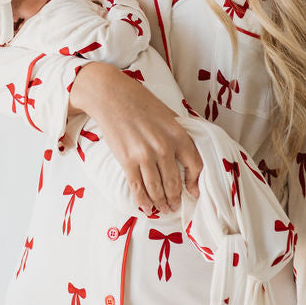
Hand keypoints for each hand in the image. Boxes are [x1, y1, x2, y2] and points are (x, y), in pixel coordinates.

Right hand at [70, 65, 202, 215]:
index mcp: (178, 134)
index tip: (193, 192)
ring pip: (156, 189)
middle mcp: (164, 147)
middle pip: (174, 183)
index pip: (195, 165)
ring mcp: (145, 156)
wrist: (110, 94)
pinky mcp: (127, 161)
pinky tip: (146, 207)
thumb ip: (176, 134)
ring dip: (160, 203)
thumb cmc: (139, 101)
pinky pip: (138, 188)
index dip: (195, 183)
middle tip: (174, 207)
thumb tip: (184, 155)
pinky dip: (143, 201)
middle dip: (175, 199)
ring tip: (162, 210)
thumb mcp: (167, 114)